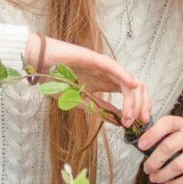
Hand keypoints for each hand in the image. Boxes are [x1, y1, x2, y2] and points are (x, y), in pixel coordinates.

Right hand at [24, 32, 150, 126]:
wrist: (40, 64)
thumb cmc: (56, 79)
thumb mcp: (80, 100)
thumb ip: (99, 108)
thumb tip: (117, 120)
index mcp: (107, 82)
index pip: (131, 94)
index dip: (138, 109)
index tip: (137, 125)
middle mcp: (109, 74)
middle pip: (136, 87)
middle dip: (143, 105)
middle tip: (140, 122)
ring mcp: (104, 66)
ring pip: (128, 80)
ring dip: (133, 99)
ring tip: (129, 115)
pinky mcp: (95, 59)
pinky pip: (114, 67)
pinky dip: (125, 76)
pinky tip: (132, 85)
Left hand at [137, 115, 182, 183]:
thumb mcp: (181, 129)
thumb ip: (165, 135)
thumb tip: (142, 146)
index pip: (167, 123)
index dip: (151, 134)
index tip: (141, 146)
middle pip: (169, 146)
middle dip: (154, 161)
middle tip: (146, 168)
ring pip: (178, 165)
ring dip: (162, 175)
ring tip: (154, 178)